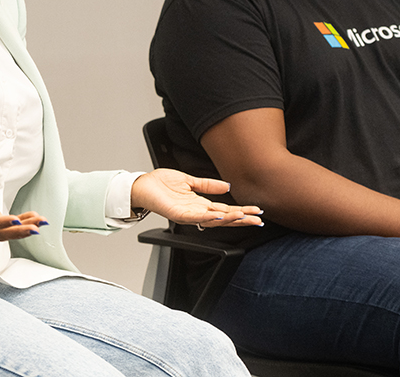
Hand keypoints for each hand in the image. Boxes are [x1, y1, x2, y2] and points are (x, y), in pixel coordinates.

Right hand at [0, 172, 45, 240]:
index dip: (1, 223)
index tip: (15, 219)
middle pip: (0, 233)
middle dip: (19, 231)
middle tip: (35, 228)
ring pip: (8, 233)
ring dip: (25, 229)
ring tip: (41, 222)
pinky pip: (11, 228)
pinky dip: (24, 224)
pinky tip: (35, 219)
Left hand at [130, 169, 262, 228]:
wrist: (142, 185)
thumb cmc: (160, 184)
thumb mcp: (189, 180)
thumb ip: (207, 185)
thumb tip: (226, 186)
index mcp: (200, 204)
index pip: (225, 209)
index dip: (241, 210)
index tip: (256, 211)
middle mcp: (196, 211)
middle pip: (223, 218)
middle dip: (241, 219)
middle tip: (258, 219)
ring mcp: (187, 214)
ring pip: (212, 220)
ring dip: (229, 219)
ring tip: (244, 217)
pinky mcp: (177, 214)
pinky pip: (195, 217)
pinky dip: (208, 217)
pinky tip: (219, 215)